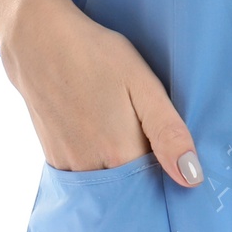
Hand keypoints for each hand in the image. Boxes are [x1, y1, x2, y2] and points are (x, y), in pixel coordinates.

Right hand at [0, 0, 204, 187]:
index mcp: (120, 154)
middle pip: (130, 190)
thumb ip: (168, 132)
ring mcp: (69, 167)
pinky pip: (85, 177)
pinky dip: (99, 166)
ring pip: (106, 185)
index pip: (157, 186)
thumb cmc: (96, 54)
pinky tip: (102, 134)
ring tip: (126, 130)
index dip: (170, 174)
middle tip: (150, 136)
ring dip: (122, 171)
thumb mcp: (142, 83)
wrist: (38, 41)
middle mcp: (92, 171)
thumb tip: (192, 178)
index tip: (176, 155)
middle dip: (146, 176)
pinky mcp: (53, 158)